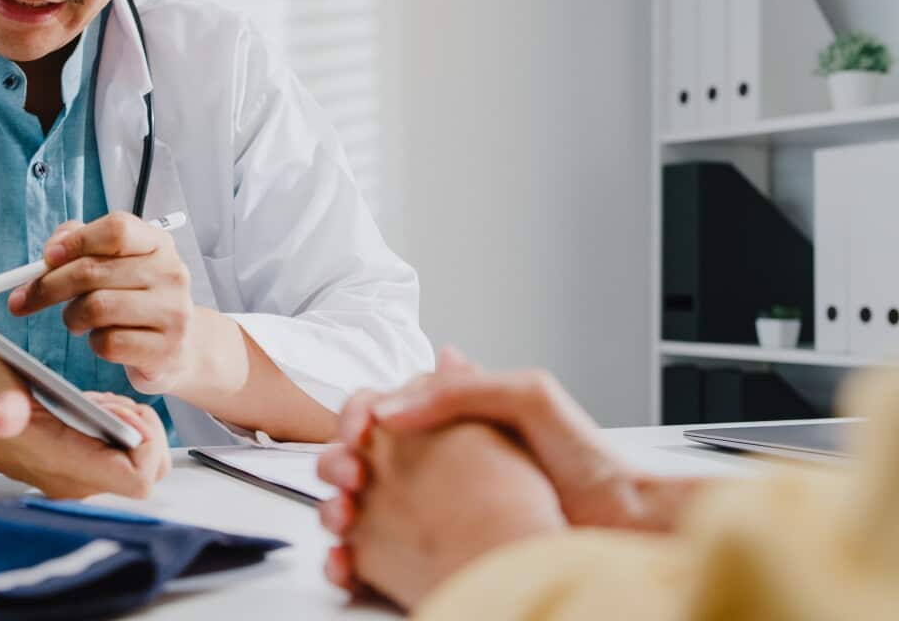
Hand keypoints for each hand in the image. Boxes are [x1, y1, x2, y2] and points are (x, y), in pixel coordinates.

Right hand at [0, 350, 170, 498]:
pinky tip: (93, 406)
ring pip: (136, 462)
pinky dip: (118, 428)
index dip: (147, 444)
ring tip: (102, 402)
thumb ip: (4, 404)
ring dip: (131, 427)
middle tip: (118, 405)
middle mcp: (75, 480)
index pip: (139, 480)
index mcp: (63, 465)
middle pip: (147, 473)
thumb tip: (5, 418)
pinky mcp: (74, 464)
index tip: (123, 412)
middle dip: (146, 433)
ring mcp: (75, 475)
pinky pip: (118, 454)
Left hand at [7, 213, 196, 394]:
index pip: (116, 229)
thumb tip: (52, 251)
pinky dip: (93, 343)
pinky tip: (101, 339)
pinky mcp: (165, 349)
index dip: (76, 242)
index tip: (47, 258)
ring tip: (76, 320)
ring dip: (72, 317)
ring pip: (97, 308)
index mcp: (157, 244)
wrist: (180, 345)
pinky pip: (107, 343)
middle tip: (24, 299)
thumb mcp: (115, 263)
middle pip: (94, 271)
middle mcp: (171, 273)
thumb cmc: (137, 298)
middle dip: (48, 286)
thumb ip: (81, 244)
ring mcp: (172, 312)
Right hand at [318, 348, 705, 593]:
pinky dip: (349, 559)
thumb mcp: (528, 396)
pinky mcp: (432, 552)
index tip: (360, 433)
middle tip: (353, 479)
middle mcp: (432, 460)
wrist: (617, 523)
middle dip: (337, 463)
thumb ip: (461, 390)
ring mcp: (429, 508)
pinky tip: (349, 562)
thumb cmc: (582, 456)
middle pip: (356, 455)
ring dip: (335, 510)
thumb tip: (392, 407)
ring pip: (356, 504)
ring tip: (345, 520)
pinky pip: (375, 555)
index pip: (378, 405)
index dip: (357, 414)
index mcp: (447, 414)